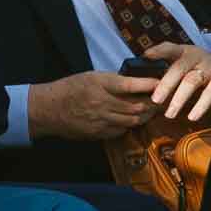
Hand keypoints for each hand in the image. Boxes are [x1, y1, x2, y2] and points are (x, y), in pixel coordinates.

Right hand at [27, 70, 159, 140]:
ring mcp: (100, 120)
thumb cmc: (70, 88)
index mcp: (100, 84)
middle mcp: (102, 102)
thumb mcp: (91, 77)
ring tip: (151, 112)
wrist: (49, 109)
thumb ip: (112, 81)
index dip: (148, 85)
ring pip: (132, 121)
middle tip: (161, 101)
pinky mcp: (98, 132)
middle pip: (136, 107)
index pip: (130, 85)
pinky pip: (120, 131)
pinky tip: (132, 121)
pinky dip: (129, 126)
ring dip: (144, 117)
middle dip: (152, 104)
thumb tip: (134, 85)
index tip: (160, 82)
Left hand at [142, 43, 210, 121]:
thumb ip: (166, 68)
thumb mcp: (185, 64)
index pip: (170, 48)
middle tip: (155, 100)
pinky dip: (201, 105)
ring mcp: (210, 68)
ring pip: (193, 81)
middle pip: (179, 68)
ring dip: (180, 98)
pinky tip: (192, 116)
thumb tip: (143, 80)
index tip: (146, 56)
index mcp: (185, 52)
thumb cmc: (199, 69)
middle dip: (166, 84)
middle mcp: (197, 57)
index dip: (159, 51)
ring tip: (169, 114)